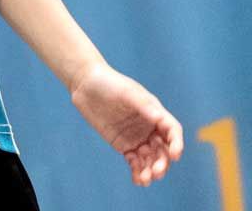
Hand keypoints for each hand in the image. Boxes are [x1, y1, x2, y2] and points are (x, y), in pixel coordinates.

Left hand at [70, 62, 183, 185]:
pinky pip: (134, 162)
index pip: (172, 131)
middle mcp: (148, 127)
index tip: (175, 155)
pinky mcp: (123, 145)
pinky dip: (138, 172)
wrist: (85, 84)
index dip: (177, 143)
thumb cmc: (108, 82)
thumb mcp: (126, 92)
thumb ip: (142, 105)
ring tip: (145, 179)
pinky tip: (137, 180)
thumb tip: (158, 117)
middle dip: (162, 162)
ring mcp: (136, 137)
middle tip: (155, 172)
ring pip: (149, 159)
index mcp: (154, 112)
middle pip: (163, 149)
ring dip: (150, 170)